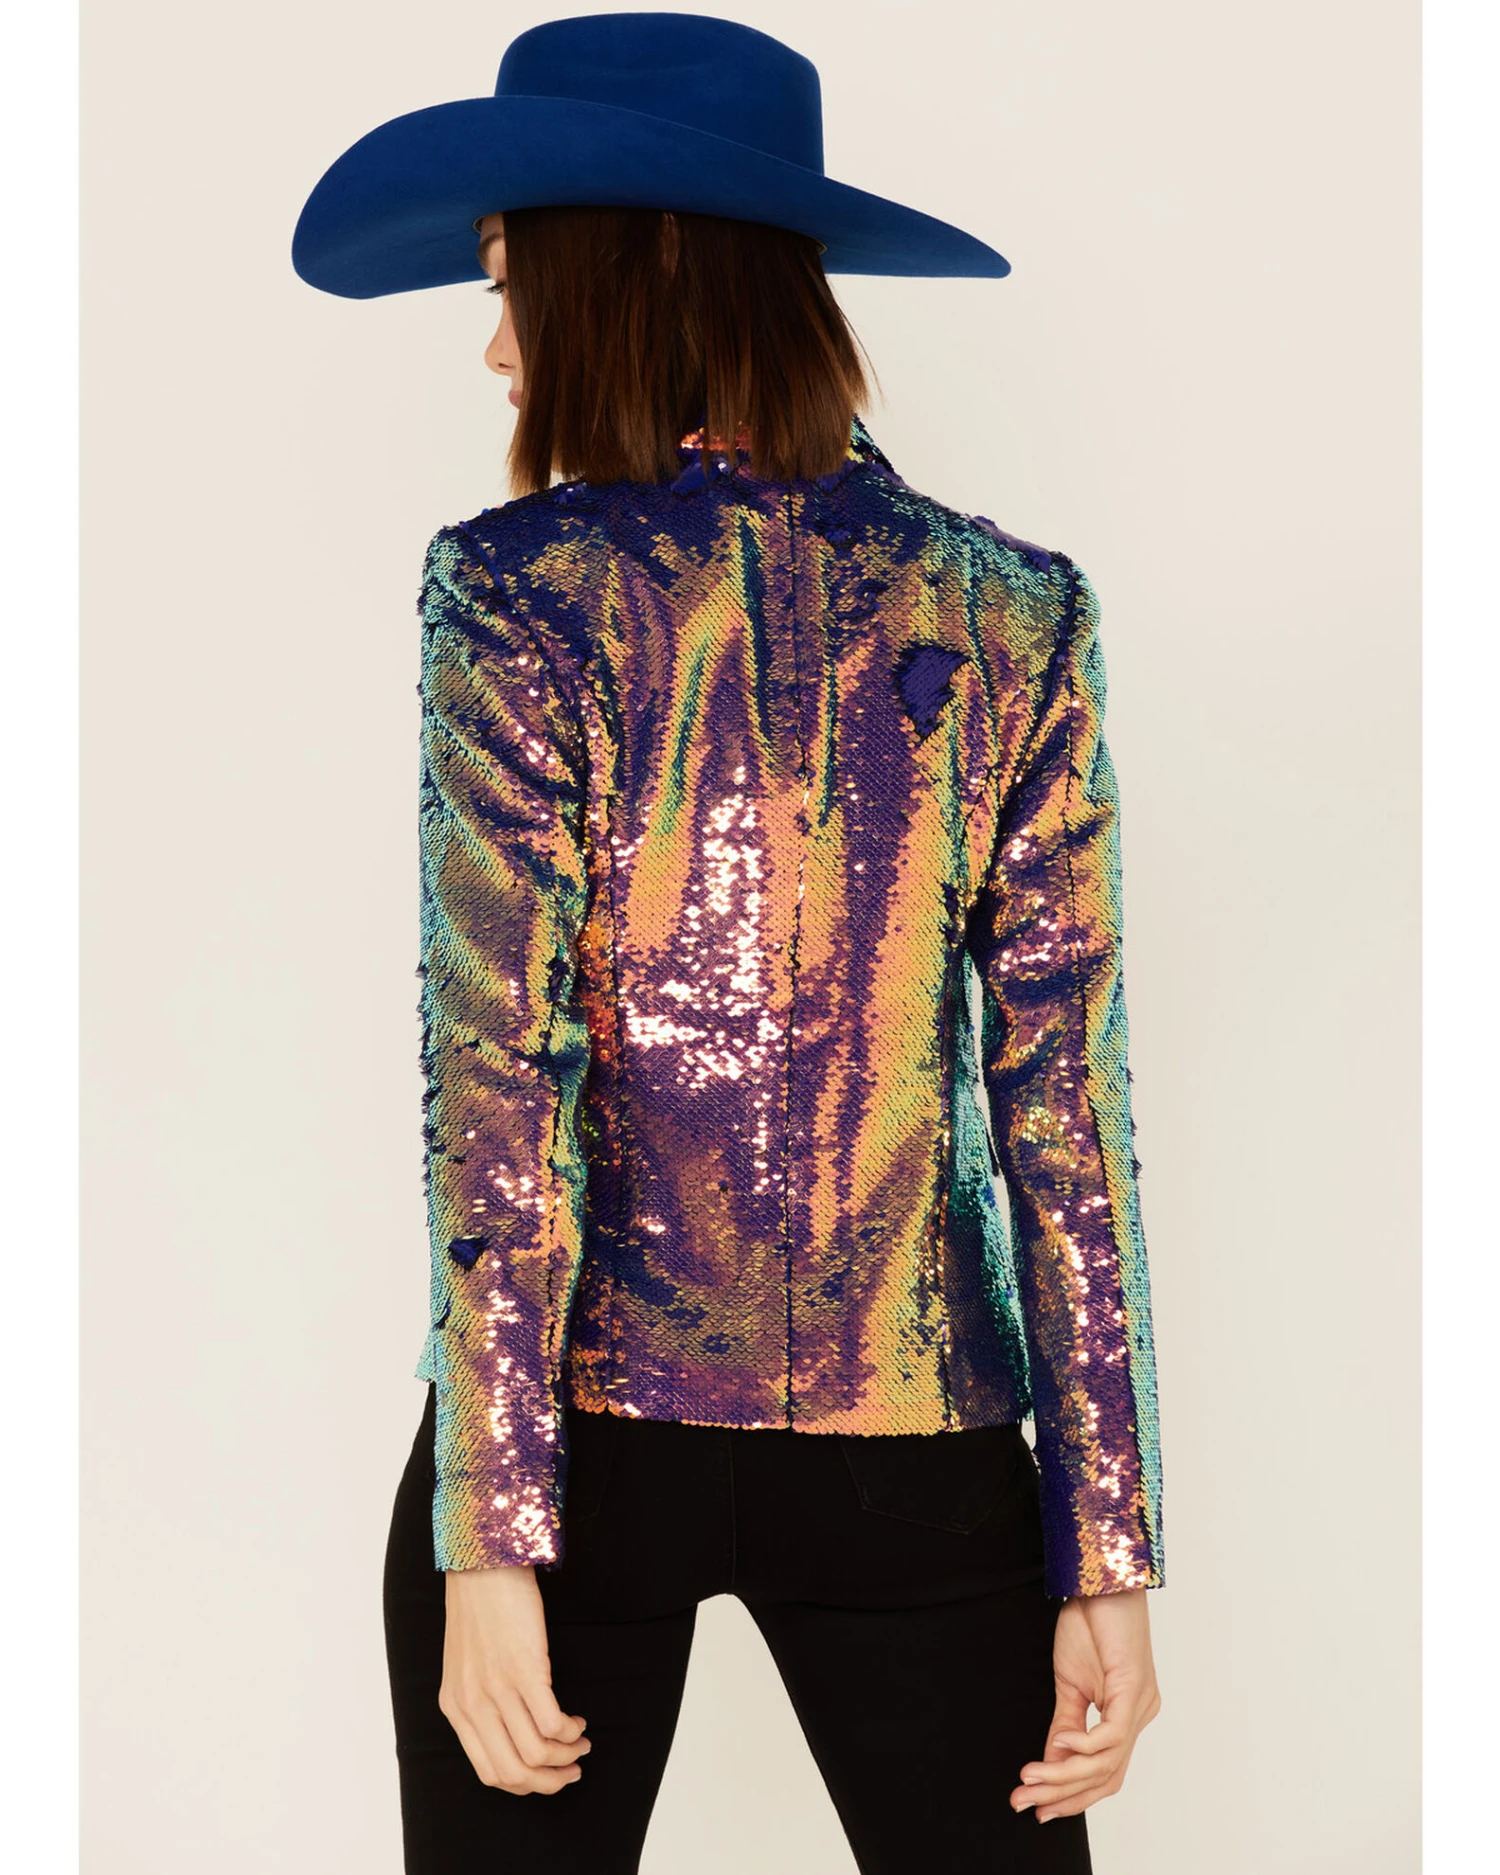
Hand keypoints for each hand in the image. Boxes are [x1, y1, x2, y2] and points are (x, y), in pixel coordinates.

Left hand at [440, 1563, 591, 1794]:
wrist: (483, 1565)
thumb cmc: (479, 1609)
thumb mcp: (464, 1665)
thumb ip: (479, 1700)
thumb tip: (509, 1731)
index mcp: (455, 1708)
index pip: (489, 1772)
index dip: (524, 1784)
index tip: (545, 1776)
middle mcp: (473, 1705)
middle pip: (513, 1772)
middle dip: (548, 1782)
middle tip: (571, 1772)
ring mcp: (498, 1689)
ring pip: (536, 1754)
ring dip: (565, 1758)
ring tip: (580, 1743)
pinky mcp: (525, 1670)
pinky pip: (552, 1724)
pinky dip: (570, 1732)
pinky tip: (577, 1720)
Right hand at [1010, 1587, 1160, 1823]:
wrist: (1101, 1580)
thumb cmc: (1090, 1623)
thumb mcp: (1069, 1682)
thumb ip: (1065, 1724)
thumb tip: (1050, 1761)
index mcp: (1127, 1716)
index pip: (1104, 1774)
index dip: (1072, 1797)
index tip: (1036, 1808)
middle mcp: (1140, 1715)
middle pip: (1106, 1777)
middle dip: (1063, 1795)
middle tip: (1023, 1803)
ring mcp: (1141, 1705)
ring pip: (1106, 1763)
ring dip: (1064, 1775)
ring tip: (1030, 1778)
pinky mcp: (1134, 1689)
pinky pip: (1111, 1735)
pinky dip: (1082, 1746)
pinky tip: (1058, 1744)